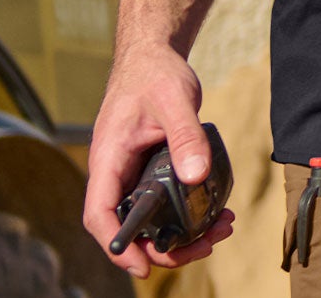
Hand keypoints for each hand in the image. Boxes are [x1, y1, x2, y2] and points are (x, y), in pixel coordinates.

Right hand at [83, 43, 234, 280]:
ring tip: (220, 230)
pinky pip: (164, 203)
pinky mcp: (150, 170)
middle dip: (165, 247)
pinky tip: (216, 212)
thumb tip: (197, 176)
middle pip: (130, 227)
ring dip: (181, 234)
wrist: (154, 54)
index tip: (144, 266)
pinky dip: (187, 213)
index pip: (100, 216)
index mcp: (109, 160)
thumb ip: (185, 137)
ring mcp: (133, 173)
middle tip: (205, 247)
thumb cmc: (154, 73)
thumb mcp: (174, 100)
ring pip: (150, 219)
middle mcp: (116, 173)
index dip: (118, 247)